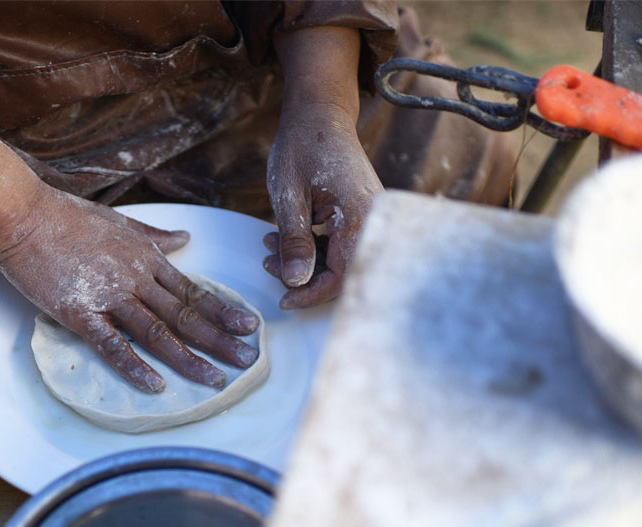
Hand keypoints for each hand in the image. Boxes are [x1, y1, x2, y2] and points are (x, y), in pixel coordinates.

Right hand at [0, 124, 258, 393]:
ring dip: (188, 358)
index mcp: (146, 258)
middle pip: (185, 314)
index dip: (222, 310)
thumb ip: (154, 235)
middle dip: (219, 339)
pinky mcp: (79, 312)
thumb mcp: (121, 221)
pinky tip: (155, 384)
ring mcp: (108, 296)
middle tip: (248, 361)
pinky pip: (111, 344)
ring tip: (214, 379)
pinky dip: (134, 365)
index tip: (248, 326)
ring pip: (157, 332)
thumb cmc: (67, 216)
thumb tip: (185, 238)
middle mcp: (135, 279)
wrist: (25, 215)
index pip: (192, 289)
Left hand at [265, 26, 380, 309]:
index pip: (342, 276)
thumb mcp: (288, 197)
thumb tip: (295, 283)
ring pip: (340, 260)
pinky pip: (340, 245)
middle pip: (344, 273)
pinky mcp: (359, 215)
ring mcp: (368, 217)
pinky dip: (312, 247)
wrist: (319, 113)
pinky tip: (282, 237)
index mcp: (361, 216)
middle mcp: (372, 220)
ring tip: (269, 245)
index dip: (311, 295)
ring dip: (304, 261)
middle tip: (269, 264)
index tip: (283, 300)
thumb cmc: (302, 146)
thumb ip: (294, 241)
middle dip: (304, 277)